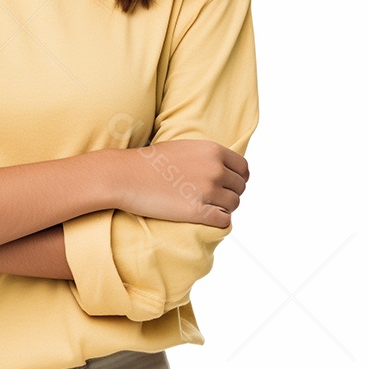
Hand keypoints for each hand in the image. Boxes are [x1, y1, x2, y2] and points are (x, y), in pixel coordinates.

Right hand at [109, 140, 248, 227]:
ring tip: (206, 207)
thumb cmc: (150, 161)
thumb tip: (224, 169)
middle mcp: (214, 169)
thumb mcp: (184, 147)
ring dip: (223, 208)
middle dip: (229, 193)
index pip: (244, 169)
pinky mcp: (197, 211)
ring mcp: (207, 191)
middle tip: (213, 197)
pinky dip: (218, 221)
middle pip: (240, 188)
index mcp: (213, 150)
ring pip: (233, 205)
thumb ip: (207, 156)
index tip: (230, 185)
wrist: (125, 175)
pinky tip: (205, 217)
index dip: (239, 178)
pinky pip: (223, 220)